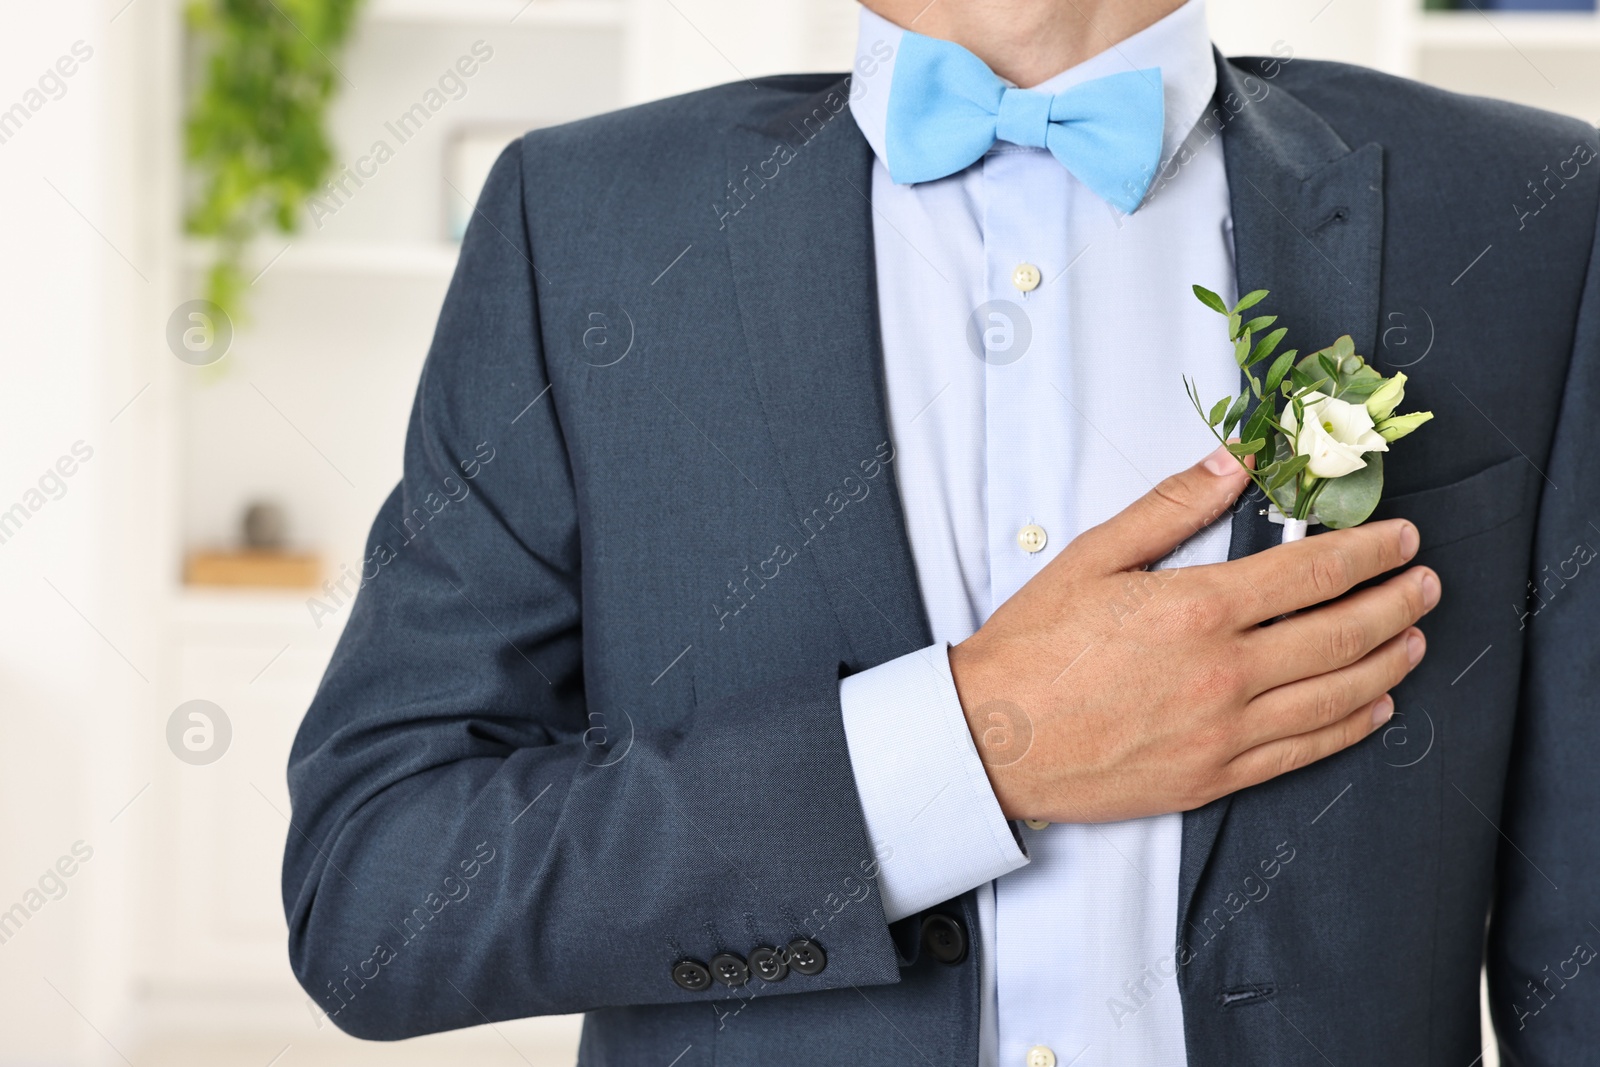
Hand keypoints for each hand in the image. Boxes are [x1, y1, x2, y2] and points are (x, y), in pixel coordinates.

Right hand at [949, 444, 1439, 823]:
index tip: (1400, 537)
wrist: (991, 739)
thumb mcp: (1092, 556)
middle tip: (1424, 583)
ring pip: (1336, 694)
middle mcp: (1224, 673)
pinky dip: (1351, 726)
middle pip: (1340, 632)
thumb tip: (1232, 462)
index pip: (1311, 571)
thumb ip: (1171, 507)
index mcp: (1197, 609)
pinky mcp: (1214, 776)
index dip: (1368, 550)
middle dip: (1396, 601)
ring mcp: (1224, 731)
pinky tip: (1374, 706)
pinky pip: (1304, 751)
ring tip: (1414, 638)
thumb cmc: (1033, 647)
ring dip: (1388, 661)